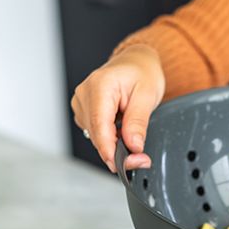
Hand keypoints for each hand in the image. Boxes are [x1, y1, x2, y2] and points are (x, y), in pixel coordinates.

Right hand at [71, 44, 165, 172]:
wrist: (136, 63)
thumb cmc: (141, 73)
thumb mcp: (147, 96)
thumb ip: (138, 122)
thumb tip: (133, 146)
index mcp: (100, 85)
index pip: (99, 125)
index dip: (109, 149)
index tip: (120, 165)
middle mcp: (85, 93)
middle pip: (96, 134)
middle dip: (117, 152)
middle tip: (141, 159)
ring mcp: (81, 102)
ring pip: (95, 137)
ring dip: (114, 146)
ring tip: (134, 140)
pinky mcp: (84, 111)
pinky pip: (95, 132)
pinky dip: (110, 138)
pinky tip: (121, 131)